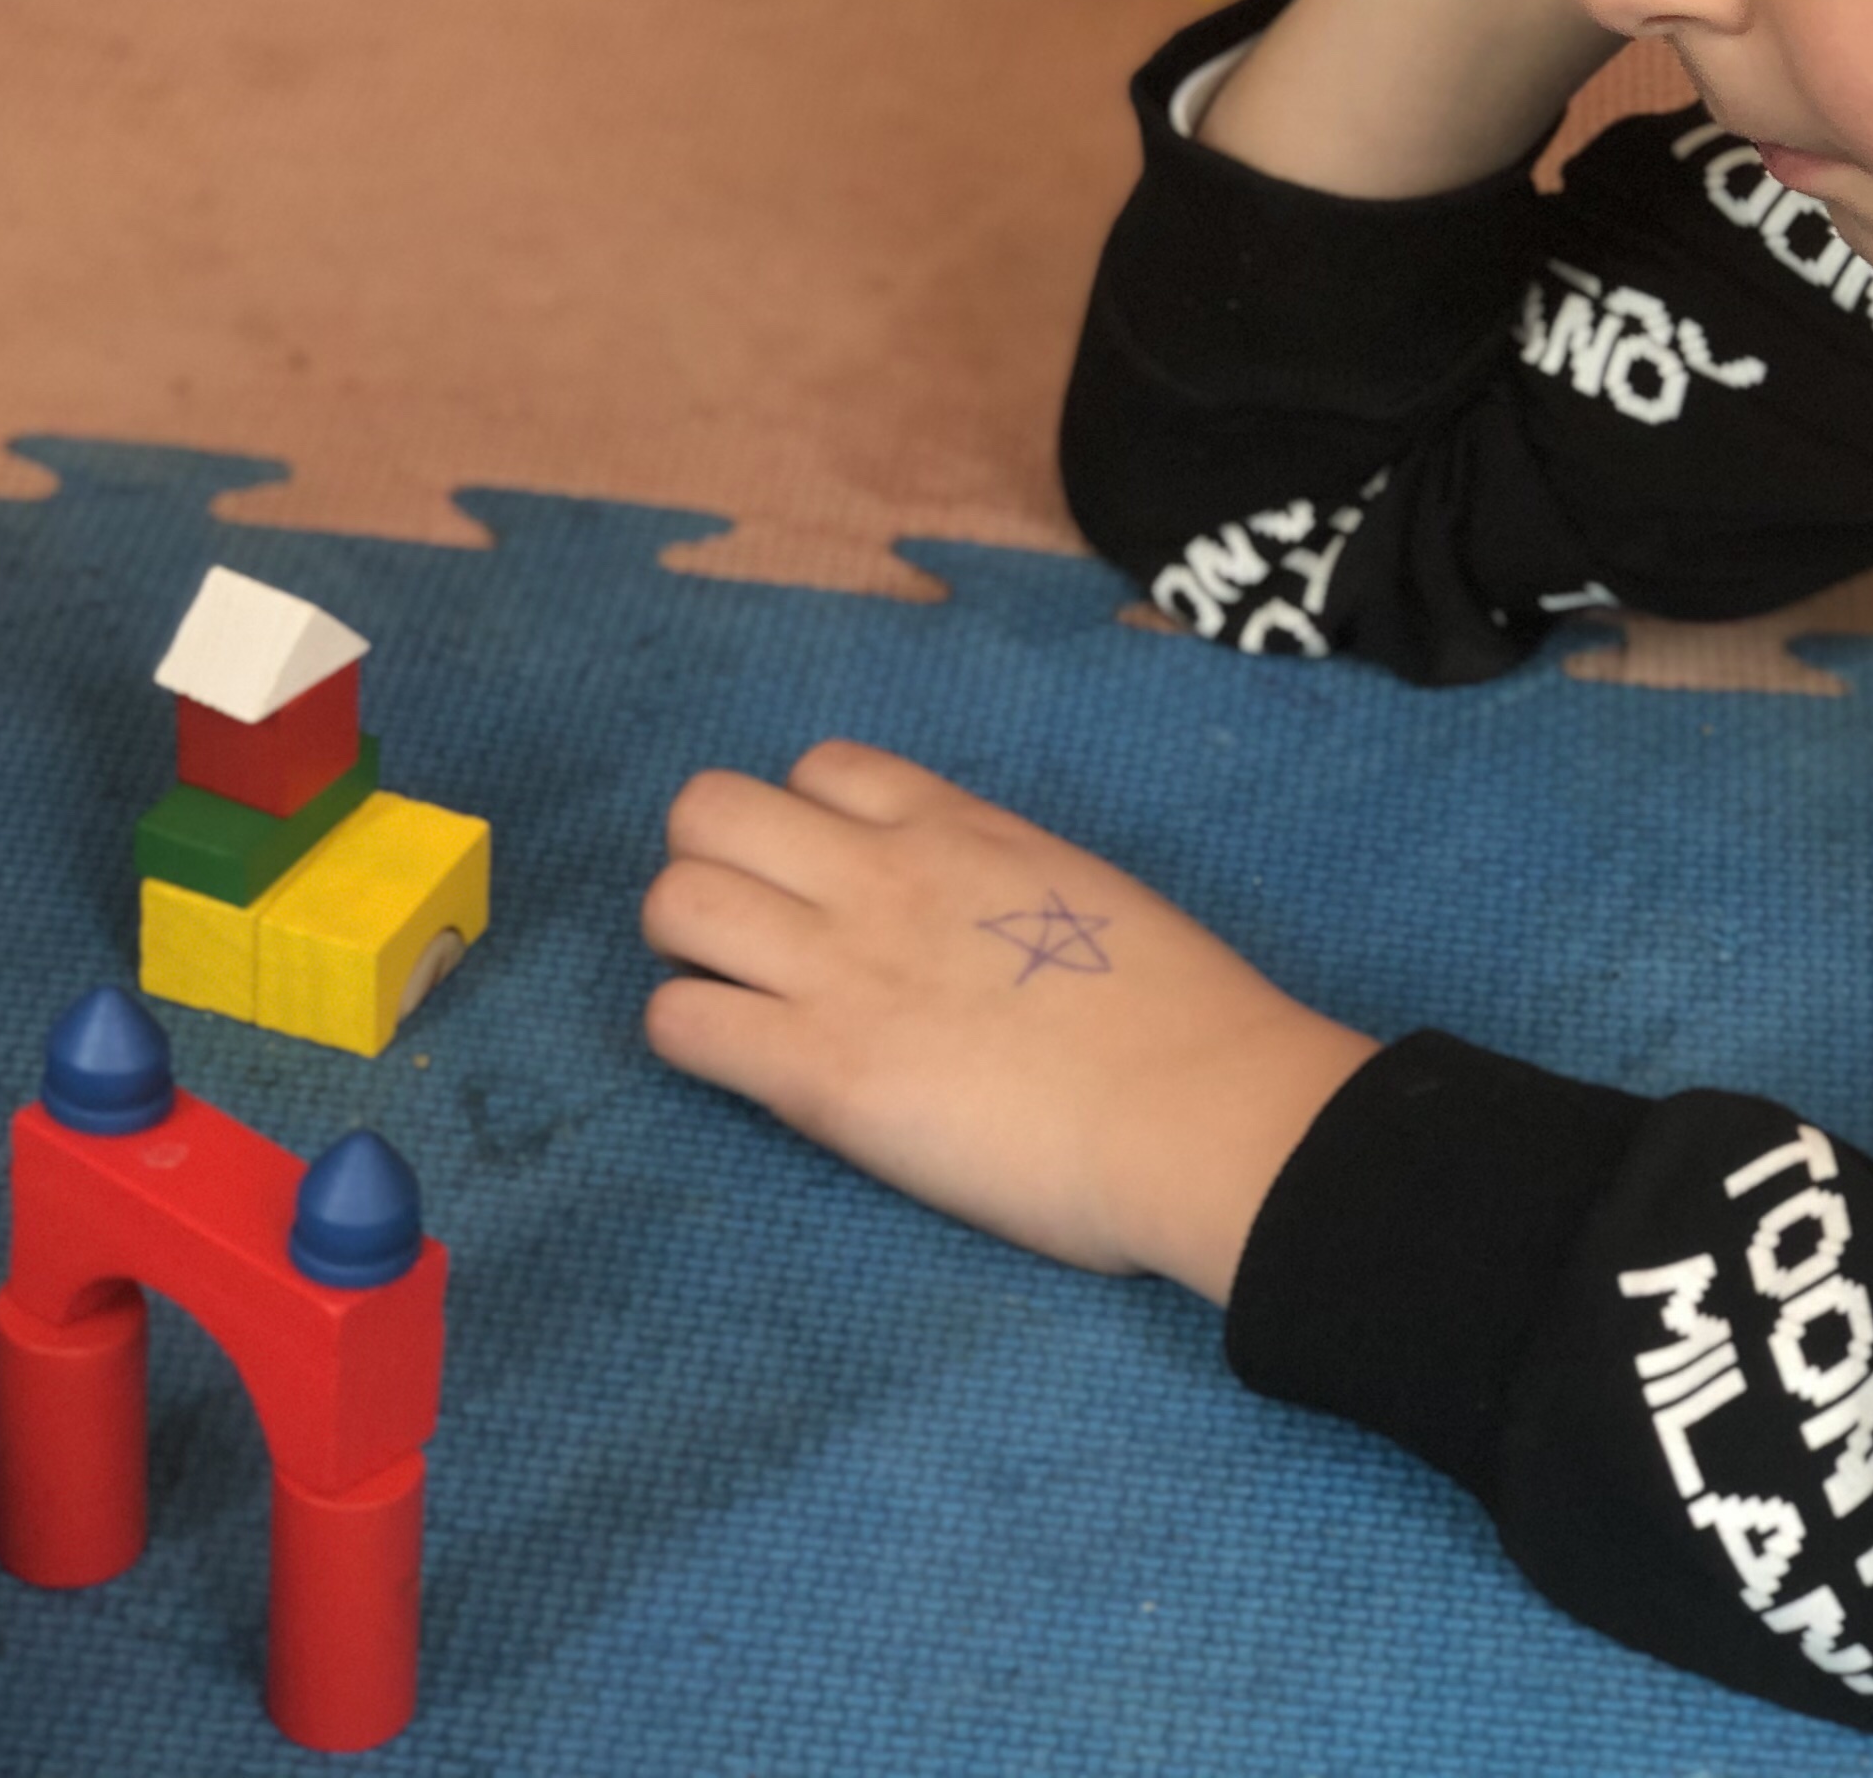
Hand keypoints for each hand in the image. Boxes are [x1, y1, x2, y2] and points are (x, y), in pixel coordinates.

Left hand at [642, 742, 1378, 1302]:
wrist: (1199, 1107)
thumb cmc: (1181, 1018)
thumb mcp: (1086, 889)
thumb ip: (1003, 883)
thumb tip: (974, 919)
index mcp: (958, 827)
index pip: (820, 766)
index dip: (805, 822)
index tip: (833, 885)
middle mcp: (882, 874)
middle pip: (709, 809)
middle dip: (711, 866)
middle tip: (756, 940)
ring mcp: (842, 967)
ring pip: (673, 900)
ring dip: (688, 948)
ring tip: (740, 998)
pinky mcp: (817, 1070)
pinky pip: (679, 1022)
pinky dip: (694, 1039)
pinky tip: (753, 1069)